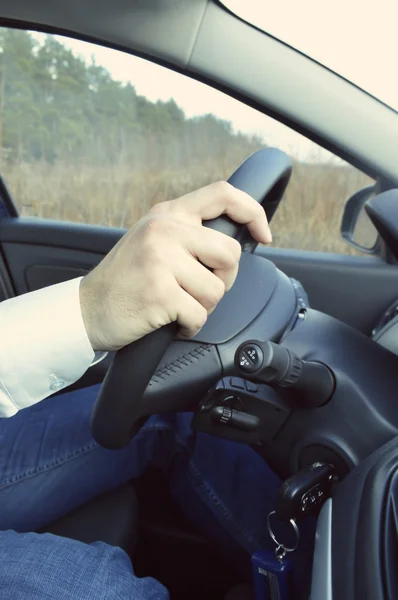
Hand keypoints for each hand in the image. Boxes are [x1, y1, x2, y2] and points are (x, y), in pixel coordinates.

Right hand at [79, 181, 271, 351]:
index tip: (263, 235)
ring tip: (177, 305)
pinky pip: (199, 315)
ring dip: (202, 307)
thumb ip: (185, 232)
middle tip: (198, 290)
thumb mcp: (151, 239)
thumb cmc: (125, 279)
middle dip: (223, 279)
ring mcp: (161, 260)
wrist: (87, 309)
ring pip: (217, 290)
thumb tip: (231, 244)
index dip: (252, 212)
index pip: (223, 195)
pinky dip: (189, 326)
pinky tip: (170, 321)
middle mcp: (165, 231)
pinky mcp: (160, 292)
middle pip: (230, 254)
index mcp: (167, 214)